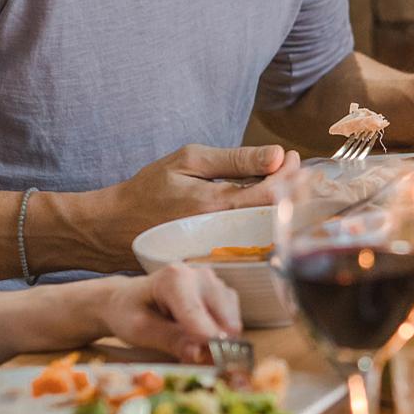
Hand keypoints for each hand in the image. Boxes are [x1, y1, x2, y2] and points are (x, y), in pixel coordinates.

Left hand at [94, 264, 241, 363]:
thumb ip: (170, 340)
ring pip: (231, 318)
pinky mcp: (222, 294)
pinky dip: (222, 335)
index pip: (196, 312)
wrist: (128, 300)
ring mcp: (214, 283)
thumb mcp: (140, 330)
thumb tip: (199, 354)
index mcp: (175, 278)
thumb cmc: (130, 313)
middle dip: (215, 342)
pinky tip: (203, 341)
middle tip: (203, 363)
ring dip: (220, 340)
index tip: (212, 360)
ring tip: (198, 352)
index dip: (205, 338)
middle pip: (222, 314)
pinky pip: (232, 319)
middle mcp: (200, 275)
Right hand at [104, 144, 300, 242]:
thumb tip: (278, 156)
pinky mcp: (217, 257)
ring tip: (286, 183)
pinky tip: (266, 205)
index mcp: (216, 205)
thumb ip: (235, 159)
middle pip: (277, 214)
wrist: (116, 227)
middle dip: (294, 190)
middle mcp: (223, 231)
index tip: (293, 158)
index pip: (272, 194)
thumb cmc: (150, 190)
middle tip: (298, 171)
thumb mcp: (189, 161)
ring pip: (268, 229)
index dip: (291, 175)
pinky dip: (266, 220)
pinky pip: (251, 240)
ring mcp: (222, 249)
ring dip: (283, 205)